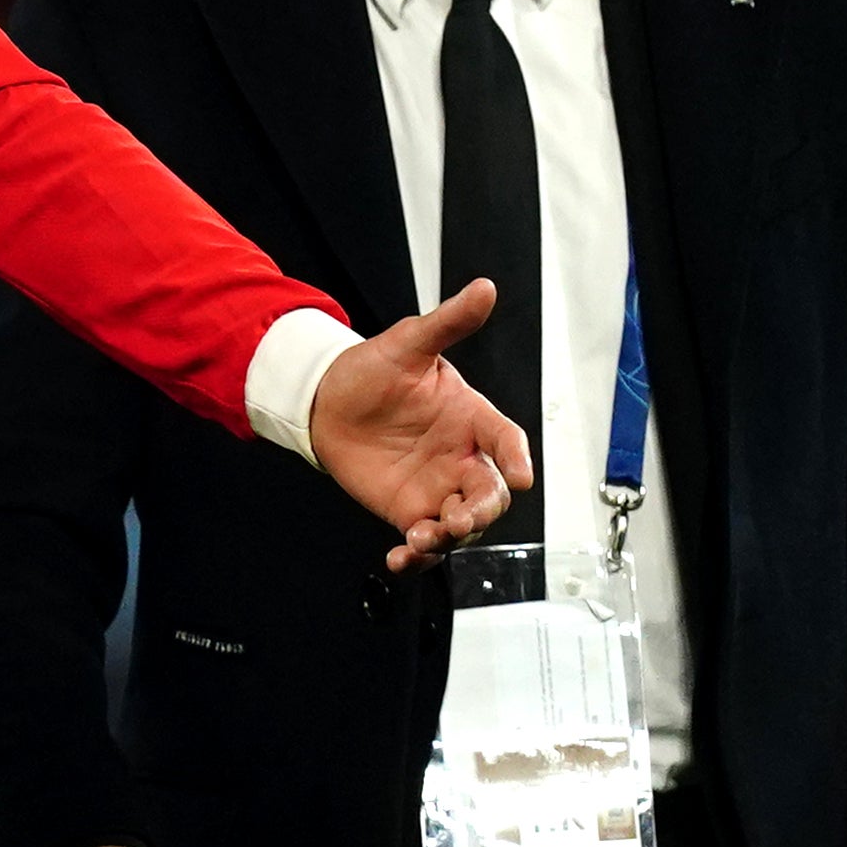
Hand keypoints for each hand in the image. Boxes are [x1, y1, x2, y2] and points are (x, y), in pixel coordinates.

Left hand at [308, 278, 536, 570]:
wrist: (325, 400)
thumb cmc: (372, 370)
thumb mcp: (409, 344)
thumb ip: (448, 323)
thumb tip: (484, 288)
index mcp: (472, 418)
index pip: (508, 441)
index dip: (517, 458)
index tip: (521, 475)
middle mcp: (462, 457)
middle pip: (490, 493)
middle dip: (483, 510)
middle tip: (461, 517)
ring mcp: (437, 487)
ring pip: (462, 523)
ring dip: (451, 535)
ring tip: (424, 538)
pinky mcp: (408, 509)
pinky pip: (424, 541)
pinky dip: (417, 556)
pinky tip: (401, 559)